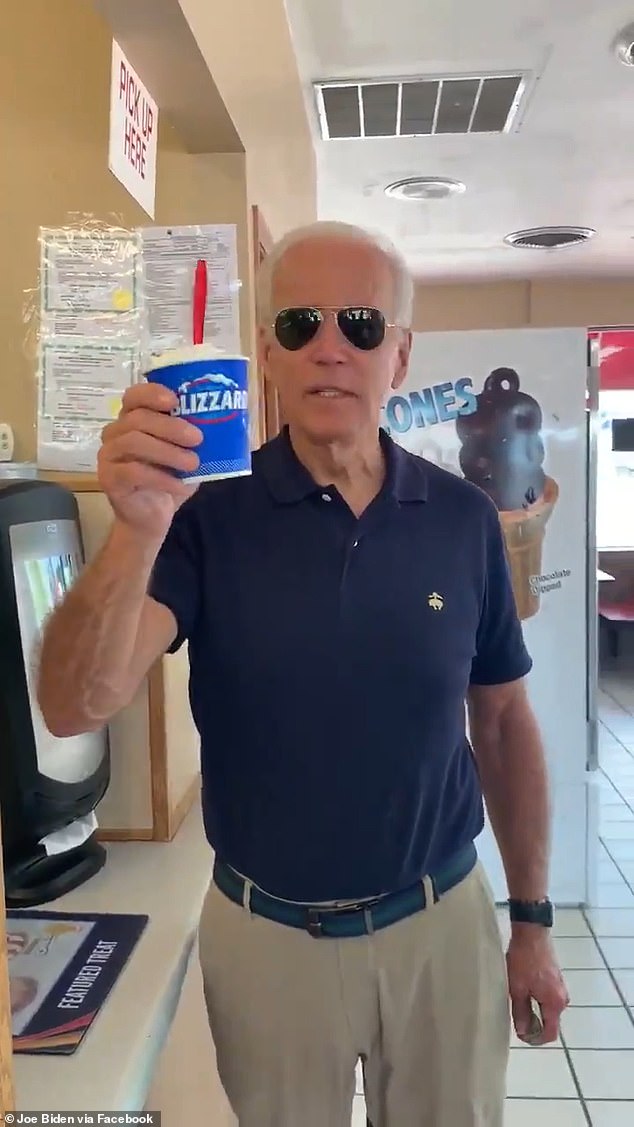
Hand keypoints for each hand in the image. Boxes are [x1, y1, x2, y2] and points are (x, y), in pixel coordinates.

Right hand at [97, 382, 202, 540]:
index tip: (175, 401)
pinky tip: (179, 484)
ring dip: (168, 451)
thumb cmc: (168, 479)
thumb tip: (222, 424)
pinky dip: (160, 477)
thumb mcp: (185, 454)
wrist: (151, 516)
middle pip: (137, 419)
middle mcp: (115, 433)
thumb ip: (194, 438)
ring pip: (133, 442)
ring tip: (193, 463)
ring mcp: (108, 455)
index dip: (152, 393)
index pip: (134, 396)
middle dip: (171, 426)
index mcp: (132, 419)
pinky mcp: (108, 478)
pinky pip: (133, 472)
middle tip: (197, 438)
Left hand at [506, 927, 568, 1044]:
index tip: (521, 1035)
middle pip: (550, 1022)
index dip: (536, 1039)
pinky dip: (537, 1001)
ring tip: (517, 1004)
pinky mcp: (556, 978)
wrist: (532, 933)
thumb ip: (521, 1013)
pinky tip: (523, 992)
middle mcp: (562, 998)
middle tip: (515, 1020)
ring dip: (534, 1012)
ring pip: (548, 1009)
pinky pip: (548, 998)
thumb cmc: (524, 961)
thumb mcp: (517, 989)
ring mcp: (561, 987)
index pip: (551, 1033)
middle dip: (534, 1025)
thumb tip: (523, 1032)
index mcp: (555, 1003)